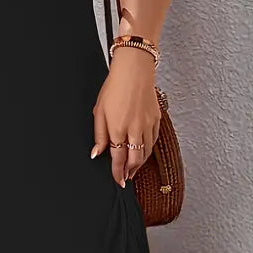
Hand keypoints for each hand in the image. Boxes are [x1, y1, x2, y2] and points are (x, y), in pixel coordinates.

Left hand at [90, 46, 160, 186]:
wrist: (134, 71)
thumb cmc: (114, 88)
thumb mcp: (99, 112)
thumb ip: (98, 135)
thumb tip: (96, 154)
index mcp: (117, 129)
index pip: (118, 159)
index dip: (118, 173)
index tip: (118, 181)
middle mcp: (134, 130)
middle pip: (135, 160)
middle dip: (130, 172)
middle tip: (126, 179)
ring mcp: (147, 125)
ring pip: (146, 152)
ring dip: (139, 164)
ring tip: (133, 169)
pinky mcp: (156, 120)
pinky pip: (153, 141)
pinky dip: (148, 150)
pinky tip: (142, 152)